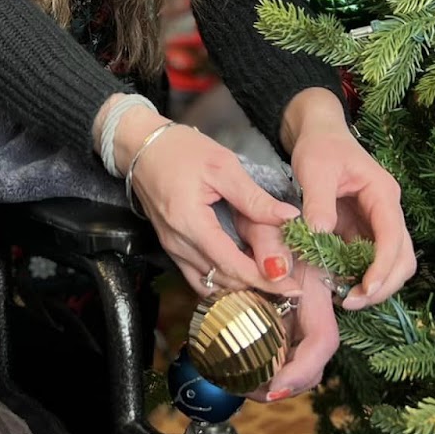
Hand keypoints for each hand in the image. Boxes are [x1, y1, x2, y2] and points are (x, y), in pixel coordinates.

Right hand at [114, 109, 300, 297]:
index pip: (231, 265)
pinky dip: (221, 280)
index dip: (264, 280)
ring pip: (208, 284)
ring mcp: (171, 247)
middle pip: (222, 280)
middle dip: (257, 286)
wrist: (141, 146)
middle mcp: (178, 243)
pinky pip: (197, 275)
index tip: (293, 287)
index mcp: (190, 223)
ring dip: (239, 286)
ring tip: (269, 281)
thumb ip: (254, 197)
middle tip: (288, 283)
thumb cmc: (180, 150)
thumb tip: (288, 217)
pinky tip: (241, 273)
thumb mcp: (223, 166)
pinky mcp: (171, 246)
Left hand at [283, 89, 415, 310]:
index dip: (383, 268)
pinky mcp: (363, 230)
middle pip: (402, 257)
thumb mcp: (315, 169)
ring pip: (391, 262)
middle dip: (383, 284)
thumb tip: (320, 235)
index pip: (394, 237)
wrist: (318, 133)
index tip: (365, 290)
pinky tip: (338, 285)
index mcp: (383, 194)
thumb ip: (318, 202)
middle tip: (352, 303)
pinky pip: (368, 259)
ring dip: (373, 285)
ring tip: (345, 299)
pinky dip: (358, 276)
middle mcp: (387, 211)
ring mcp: (377, 222)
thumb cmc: (320, 146)